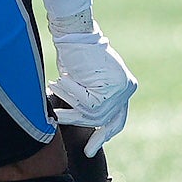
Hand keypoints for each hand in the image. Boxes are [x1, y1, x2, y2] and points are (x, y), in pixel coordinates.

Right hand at [47, 22, 137, 156]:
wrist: (77, 32)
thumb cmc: (74, 52)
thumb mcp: (83, 80)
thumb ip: (87, 98)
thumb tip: (77, 119)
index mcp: (124, 87)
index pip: (117, 119)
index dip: (103, 135)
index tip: (91, 150)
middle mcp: (127, 89)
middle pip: (104, 120)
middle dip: (79, 121)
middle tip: (58, 120)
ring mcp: (123, 89)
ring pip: (93, 113)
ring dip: (70, 102)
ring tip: (54, 86)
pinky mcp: (115, 86)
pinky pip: (89, 103)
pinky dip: (71, 93)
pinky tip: (60, 80)